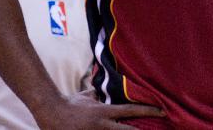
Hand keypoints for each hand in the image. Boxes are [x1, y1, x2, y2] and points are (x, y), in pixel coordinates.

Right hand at [33, 93, 164, 129]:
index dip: (148, 110)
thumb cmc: (70, 104)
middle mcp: (102, 125)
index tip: (163, 111)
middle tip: (160, 129)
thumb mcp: (87, 96)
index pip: (131, 110)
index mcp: (104, 112)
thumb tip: (108, 87)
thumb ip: (100, 94)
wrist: (50, 112)